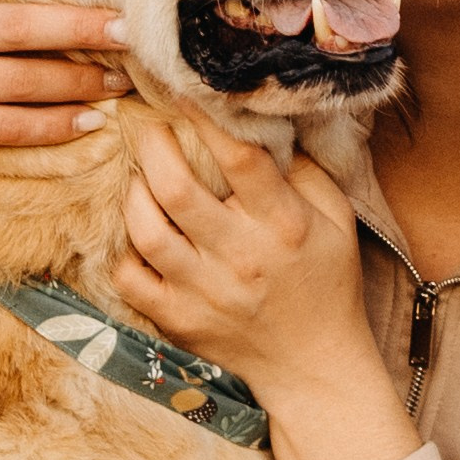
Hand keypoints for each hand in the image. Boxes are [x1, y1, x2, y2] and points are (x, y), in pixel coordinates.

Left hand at [114, 108, 418, 459]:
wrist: (313, 366)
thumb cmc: (327, 284)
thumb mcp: (336, 221)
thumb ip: (304, 171)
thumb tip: (263, 126)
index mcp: (284, 226)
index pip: (239, 159)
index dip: (206, 119)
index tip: (185, 93)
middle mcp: (242, 257)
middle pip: (178, 189)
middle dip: (154, 147)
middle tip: (149, 129)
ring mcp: (205, 293)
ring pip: (146, 231)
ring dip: (134, 193)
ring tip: (139, 177)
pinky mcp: (178, 321)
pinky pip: (130, 278)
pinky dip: (123, 250)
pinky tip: (135, 231)